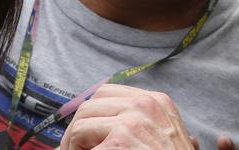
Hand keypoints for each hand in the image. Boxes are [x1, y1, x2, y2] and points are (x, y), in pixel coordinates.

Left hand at [59, 85, 197, 149]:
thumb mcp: (165, 137)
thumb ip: (144, 124)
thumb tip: (109, 121)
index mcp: (157, 102)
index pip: (108, 93)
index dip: (92, 113)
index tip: (86, 132)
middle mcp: (145, 106)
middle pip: (91, 104)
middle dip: (78, 128)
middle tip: (75, 149)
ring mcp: (132, 122)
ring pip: (80, 124)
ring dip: (73, 144)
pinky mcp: (119, 142)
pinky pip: (79, 143)